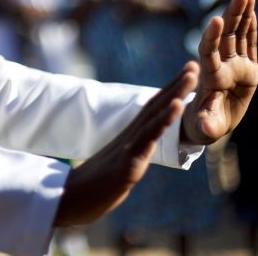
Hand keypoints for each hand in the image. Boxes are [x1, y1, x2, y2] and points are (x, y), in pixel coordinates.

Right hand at [54, 64, 197, 226]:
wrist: (71, 199)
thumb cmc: (93, 185)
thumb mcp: (117, 165)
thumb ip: (128, 153)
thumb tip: (138, 150)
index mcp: (128, 137)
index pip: (152, 108)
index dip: (169, 90)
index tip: (185, 74)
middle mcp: (129, 135)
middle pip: (155, 104)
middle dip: (177, 84)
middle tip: (194, 64)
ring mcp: (128, 146)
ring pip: (155, 115)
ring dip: (175, 93)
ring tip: (191, 77)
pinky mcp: (128, 161)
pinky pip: (149, 137)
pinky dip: (164, 120)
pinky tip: (177, 106)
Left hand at [182, 0, 257, 144]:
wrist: (209, 120)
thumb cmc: (204, 123)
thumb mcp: (205, 126)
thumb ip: (207, 123)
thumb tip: (204, 127)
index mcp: (210, 77)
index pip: (209, 53)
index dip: (211, 37)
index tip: (215, 21)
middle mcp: (221, 65)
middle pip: (226, 36)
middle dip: (233, 15)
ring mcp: (234, 64)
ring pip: (238, 35)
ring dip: (242, 15)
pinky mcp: (247, 67)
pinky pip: (249, 44)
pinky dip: (251, 28)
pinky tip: (253, 10)